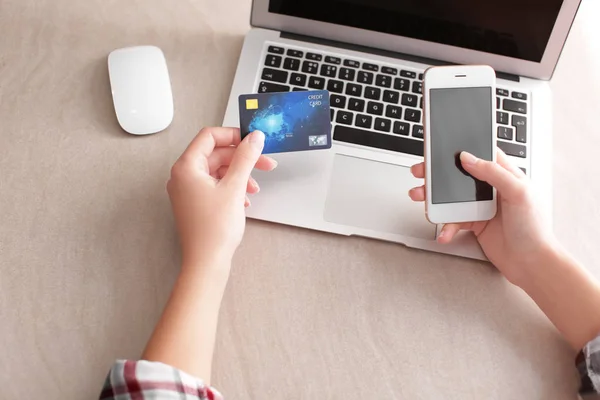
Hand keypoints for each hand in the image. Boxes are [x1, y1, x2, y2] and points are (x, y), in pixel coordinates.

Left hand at [167, 127, 276, 269]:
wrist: (207, 262)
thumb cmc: (214, 229)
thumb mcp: (235, 187)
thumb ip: (246, 158)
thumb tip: (255, 137)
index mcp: (186, 167)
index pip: (209, 136)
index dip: (233, 135)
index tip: (253, 141)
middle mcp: (183, 176)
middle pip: (216, 154)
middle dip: (242, 159)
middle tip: (265, 164)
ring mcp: (188, 191)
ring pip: (218, 171)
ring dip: (240, 175)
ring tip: (255, 189)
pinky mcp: (195, 203)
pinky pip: (215, 185)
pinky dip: (232, 188)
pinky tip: (245, 201)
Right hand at [408, 150, 557, 285]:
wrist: (531, 263)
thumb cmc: (534, 229)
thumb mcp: (519, 192)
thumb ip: (493, 172)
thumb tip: (469, 157)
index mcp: (505, 175)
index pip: (482, 155)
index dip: (462, 150)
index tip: (442, 148)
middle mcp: (492, 189)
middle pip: (460, 175)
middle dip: (438, 173)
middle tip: (421, 171)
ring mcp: (482, 206)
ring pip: (452, 197)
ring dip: (434, 198)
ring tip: (420, 197)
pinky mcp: (474, 223)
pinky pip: (453, 220)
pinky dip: (446, 226)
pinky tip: (444, 233)